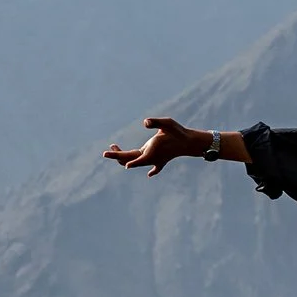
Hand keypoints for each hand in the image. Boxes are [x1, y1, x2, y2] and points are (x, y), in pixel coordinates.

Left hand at [103, 117, 219, 174]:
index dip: (118, 156)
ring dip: (127, 158)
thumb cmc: (178, 132)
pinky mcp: (163, 159)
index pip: (131, 157)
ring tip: (116, 148)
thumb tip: (144, 122)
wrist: (192, 143)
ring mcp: (157, 160)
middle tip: (105, 153)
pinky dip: (152, 170)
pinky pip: (155, 166)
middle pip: (130, 160)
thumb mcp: (167, 123)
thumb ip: (155, 122)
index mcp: (150, 151)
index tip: (107, 153)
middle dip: (117, 156)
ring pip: (139, 162)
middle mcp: (151, 158)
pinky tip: (150, 174)